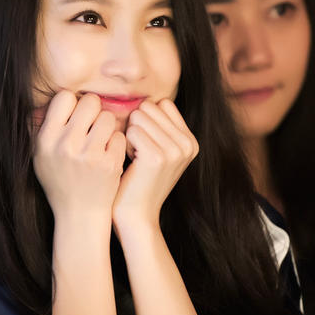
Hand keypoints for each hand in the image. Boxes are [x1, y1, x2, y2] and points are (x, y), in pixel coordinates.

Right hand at [33, 91, 125, 221]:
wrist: (79, 214)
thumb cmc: (59, 180)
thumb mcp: (40, 156)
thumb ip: (42, 126)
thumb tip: (50, 99)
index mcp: (46, 140)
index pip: (64, 97)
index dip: (72, 103)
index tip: (75, 115)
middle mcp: (66, 145)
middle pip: (90, 102)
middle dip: (93, 111)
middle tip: (92, 125)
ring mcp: (90, 155)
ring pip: (107, 117)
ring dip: (106, 126)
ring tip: (100, 140)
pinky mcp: (110, 164)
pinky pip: (120, 135)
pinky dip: (117, 143)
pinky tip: (109, 154)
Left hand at [112, 100, 197, 231]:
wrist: (135, 216)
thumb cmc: (138, 181)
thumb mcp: (157, 151)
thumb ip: (159, 125)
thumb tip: (143, 97)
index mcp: (191, 141)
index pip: (161, 104)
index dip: (145, 121)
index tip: (144, 147)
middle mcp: (188, 144)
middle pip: (149, 107)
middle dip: (136, 127)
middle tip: (137, 155)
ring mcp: (175, 151)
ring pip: (138, 116)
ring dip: (129, 136)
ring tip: (134, 160)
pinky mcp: (158, 157)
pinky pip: (131, 130)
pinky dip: (123, 144)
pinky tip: (130, 164)